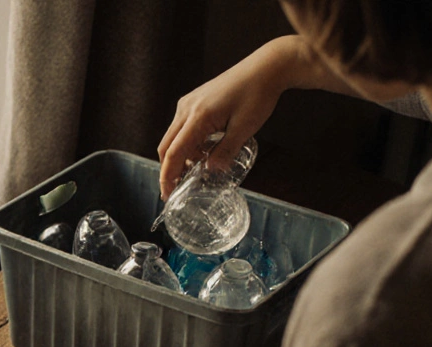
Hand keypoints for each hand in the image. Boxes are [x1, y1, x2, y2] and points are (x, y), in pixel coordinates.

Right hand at [157, 35, 341, 198]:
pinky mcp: (194, 101)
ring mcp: (188, 103)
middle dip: (169, 169)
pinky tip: (204, 150)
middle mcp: (187, 109)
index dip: (168, 176)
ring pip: (173, 137)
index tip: (167, 194)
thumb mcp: (245, 128)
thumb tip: (211, 170)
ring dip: (180, 156)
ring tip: (197, 170)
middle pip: (166, 146)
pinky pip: (182, 127)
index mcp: (198, 117)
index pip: (174, 152)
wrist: (265, 68)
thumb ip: (226, 151)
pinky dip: (187, 143)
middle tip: (176, 189)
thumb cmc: (257, 94)